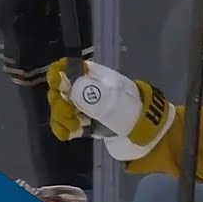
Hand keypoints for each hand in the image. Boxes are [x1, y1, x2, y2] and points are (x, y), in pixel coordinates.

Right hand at [46, 57, 175, 160]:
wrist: (144, 129)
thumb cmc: (132, 108)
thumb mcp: (114, 99)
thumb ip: (93, 95)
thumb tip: (71, 90)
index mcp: (92, 76)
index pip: (67, 67)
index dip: (58, 73)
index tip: (59, 84)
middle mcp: (84, 89)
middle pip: (59, 90)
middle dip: (60, 102)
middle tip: (71, 114)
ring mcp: (82, 107)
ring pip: (59, 108)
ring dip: (61, 117)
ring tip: (76, 126)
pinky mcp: (83, 123)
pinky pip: (64, 124)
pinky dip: (63, 129)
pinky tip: (69, 134)